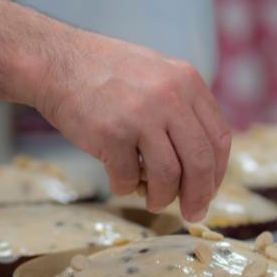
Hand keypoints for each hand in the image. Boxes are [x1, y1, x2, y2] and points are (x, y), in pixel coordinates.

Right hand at [35, 32, 230, 221]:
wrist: (57, 63)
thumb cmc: (104, 74)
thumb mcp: (156, 75)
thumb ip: (181, 108)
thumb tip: (199, 164)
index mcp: (187, 82)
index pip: (219, 138)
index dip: (217, 173)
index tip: (207, 191)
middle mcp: (170, 97)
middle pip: (200, 161)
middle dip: (198, 196)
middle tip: (192, 214)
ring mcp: (140, 116)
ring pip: (168, 176)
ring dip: (162, 198)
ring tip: (153, 202)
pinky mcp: (111, 134)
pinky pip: (129, 177)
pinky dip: (126, 187)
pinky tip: (119, 181)